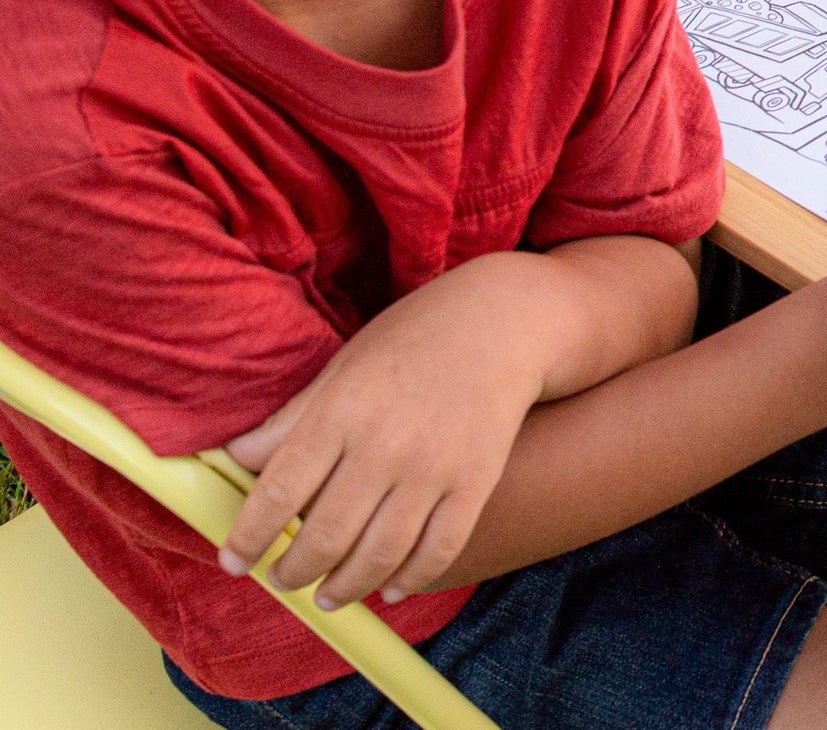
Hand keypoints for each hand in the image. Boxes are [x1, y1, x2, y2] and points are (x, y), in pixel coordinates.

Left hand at [219, 253, 560, 610]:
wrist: (506, 319)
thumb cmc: (416, 336)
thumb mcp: (348, 363)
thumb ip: (295, 417)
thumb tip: (240, 459)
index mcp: (344, 408)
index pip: (280, 492)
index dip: (248, 538)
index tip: (234, 561)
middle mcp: (386, 443)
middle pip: (325, 537)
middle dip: (293, 571)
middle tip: (283, 577)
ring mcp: (435, 467)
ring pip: (378, 556)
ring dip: (344, 587)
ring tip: (328, 594)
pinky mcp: (476, 482)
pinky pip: (437, 551)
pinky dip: (408, 580)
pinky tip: (390, 587)